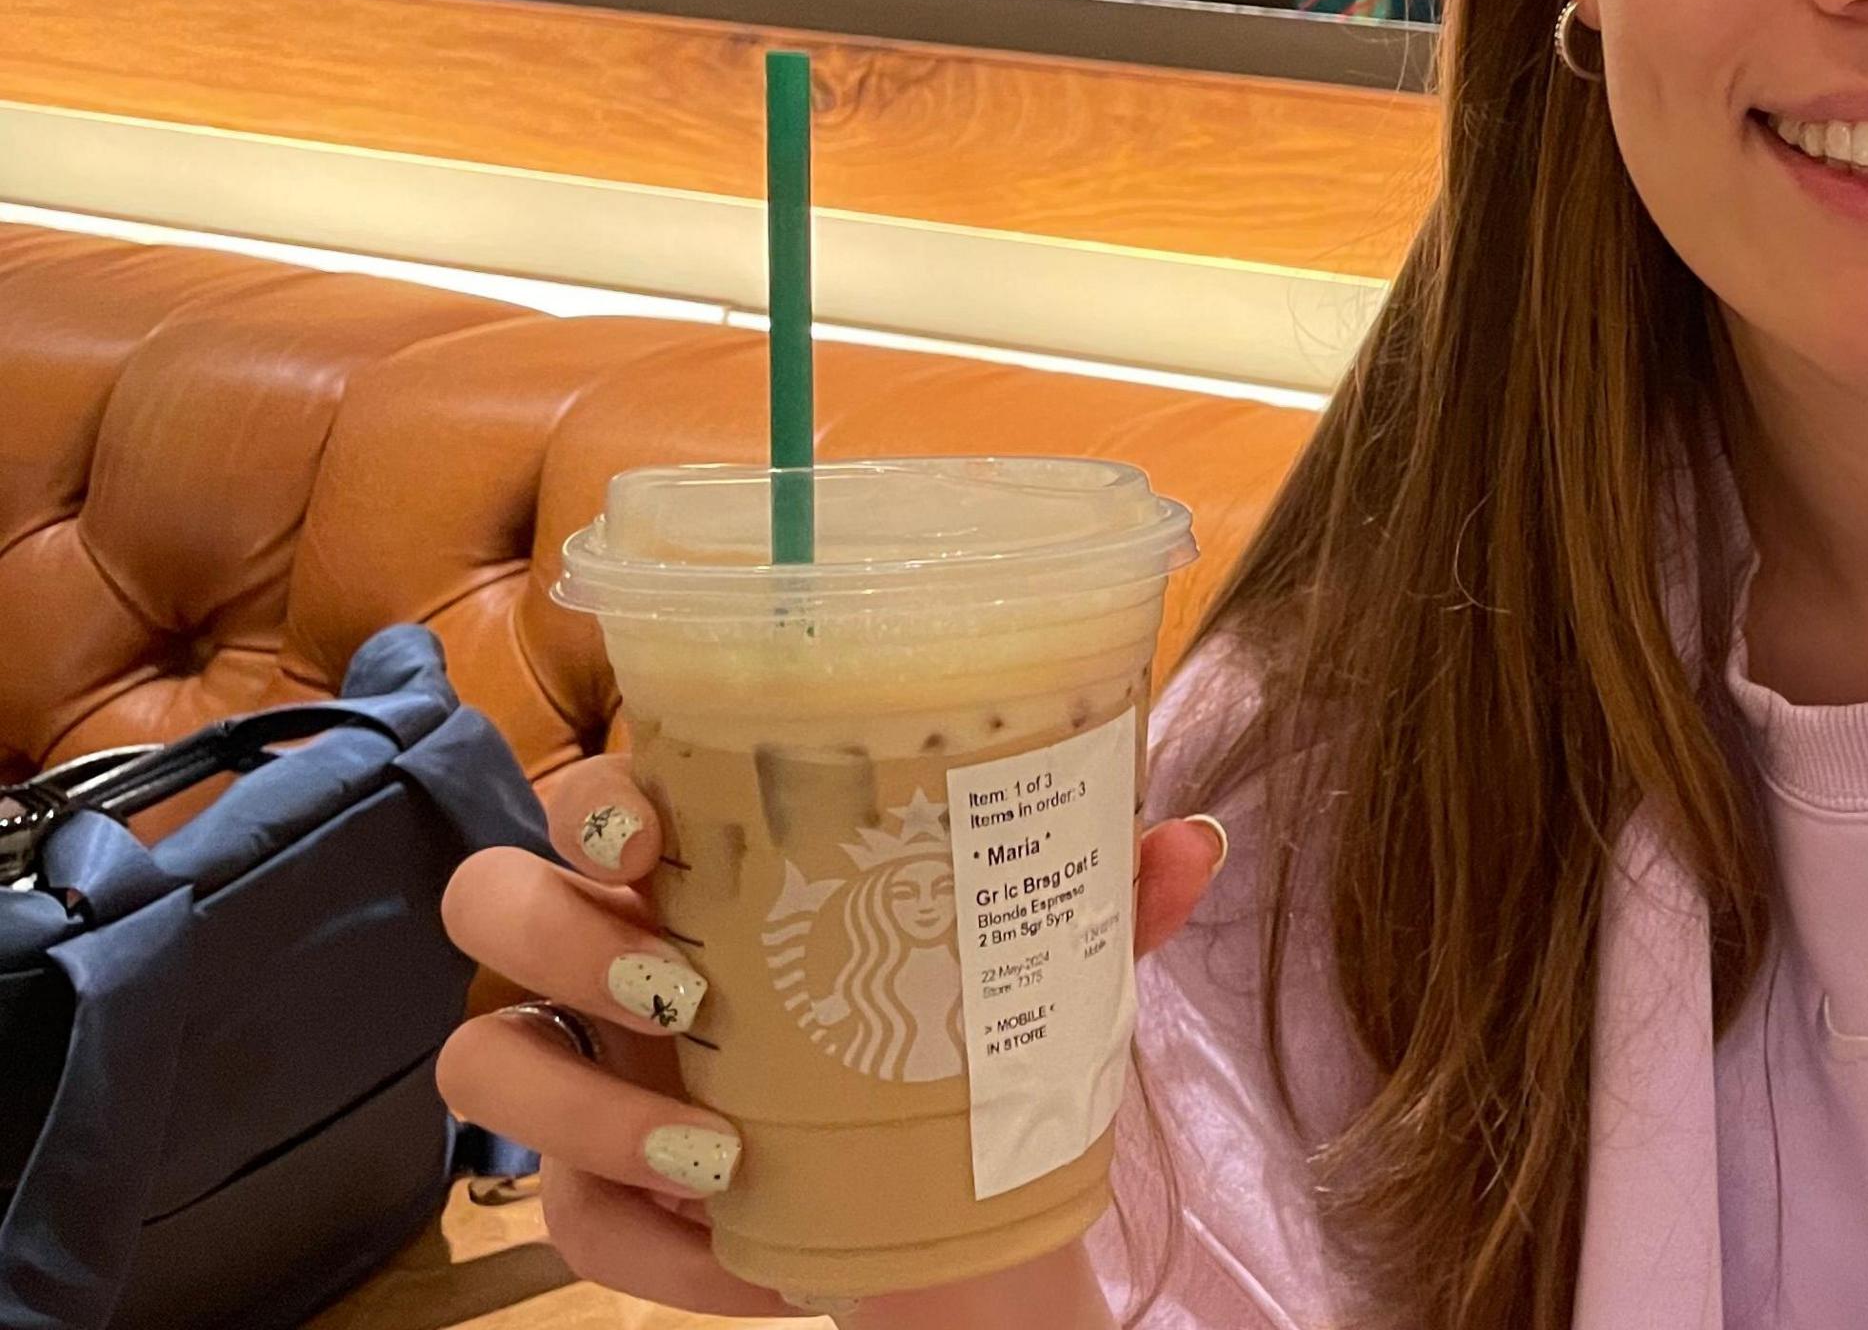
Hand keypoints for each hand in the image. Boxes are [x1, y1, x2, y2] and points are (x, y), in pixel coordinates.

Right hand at [436, 755, 1229, 1317]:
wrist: (950, 1210)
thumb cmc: (955, 1041)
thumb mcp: (1032, 973)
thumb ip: (1098, 904)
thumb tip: (1195, 841)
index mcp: (705, 872)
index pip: (592, 795)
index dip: (588, 801)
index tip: (650, 837)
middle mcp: (616, 957)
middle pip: (491, 906)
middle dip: (560, 942)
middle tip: (684, 991)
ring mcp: (587, 1077)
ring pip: (484, 1068)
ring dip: (580, 1111)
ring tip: (715, 1148)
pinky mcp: (596, 1196)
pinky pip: (566, 1223)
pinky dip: (654, 1248)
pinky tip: (756, 1259)